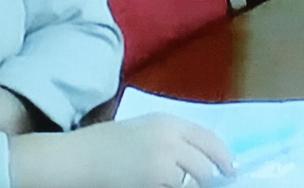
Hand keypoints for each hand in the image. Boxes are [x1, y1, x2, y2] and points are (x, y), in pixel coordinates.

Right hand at [10, 113, 232, 187]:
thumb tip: (195, 157)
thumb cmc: (99, 145)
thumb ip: (169, 139)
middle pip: (206, 164)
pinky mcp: (154, 181)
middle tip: (210, 186)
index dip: (223, 156)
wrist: (73, 158)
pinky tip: (164, 187)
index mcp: (168, 122)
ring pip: (194, 182)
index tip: (230, 170)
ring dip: (192, 187)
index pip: (210, 138)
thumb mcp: (140, 130)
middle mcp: (171, 138)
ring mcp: (164, 161)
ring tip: (184, 186)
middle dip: (210, 179)